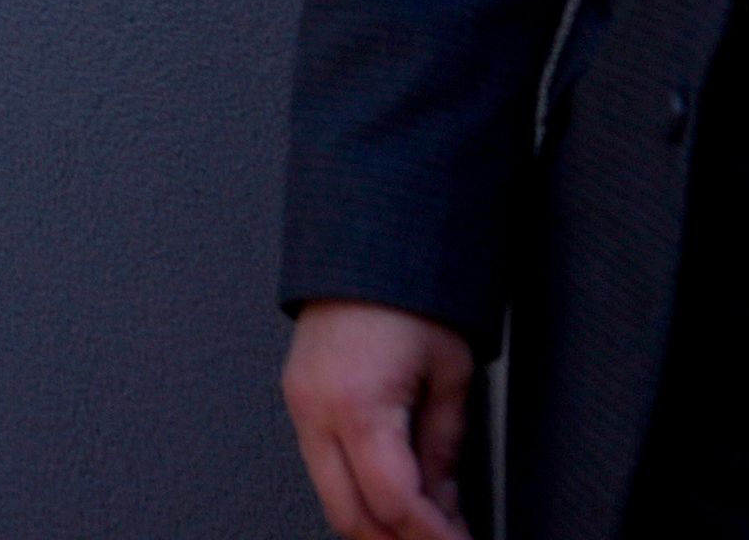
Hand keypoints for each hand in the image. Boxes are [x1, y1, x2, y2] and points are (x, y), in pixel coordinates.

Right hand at [283, 300, 474, 539]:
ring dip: (376, 523)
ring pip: (332, 499)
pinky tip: (392, 495)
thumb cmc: (409, 287)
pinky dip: (357, 492)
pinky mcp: (298, 398)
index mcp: (359, 403)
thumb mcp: (450, 371)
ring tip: (423, 526)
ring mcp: (300, 405)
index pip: (394, 503)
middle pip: (351, 517)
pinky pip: (322, 467)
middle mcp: (317, 409)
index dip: (433, 537)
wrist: (365, 237)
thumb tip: (446, 501)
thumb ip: (446, 445)